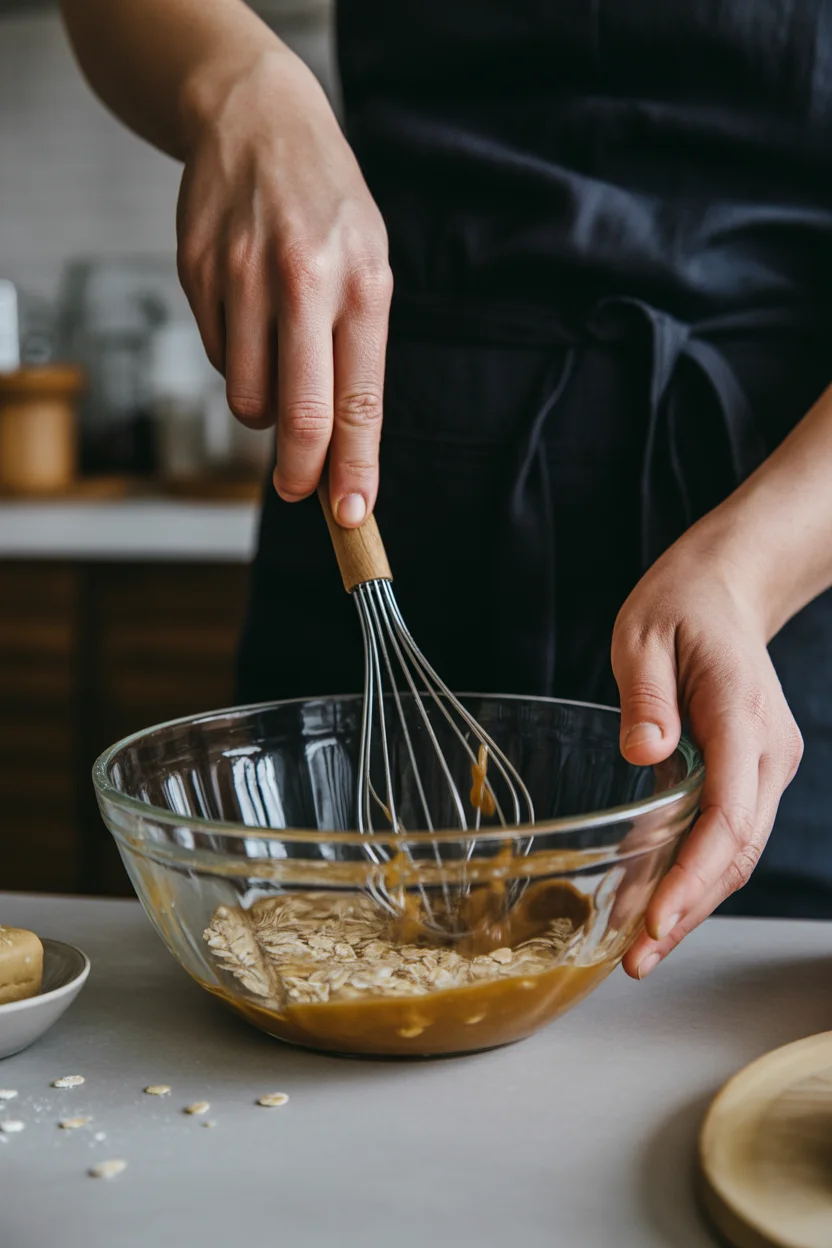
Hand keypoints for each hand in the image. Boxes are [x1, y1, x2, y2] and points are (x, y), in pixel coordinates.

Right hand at [176, 48, 391, 523]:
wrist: (257, 120)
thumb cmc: (328, 208)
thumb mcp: (369, 266)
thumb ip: (357, 353)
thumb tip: (344, 446)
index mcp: (363, 286)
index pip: (358, 403)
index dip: (354, 469)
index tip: (351, 515)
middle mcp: (304, 284)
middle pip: (300, 416)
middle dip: (302, 474)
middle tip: (300, 491)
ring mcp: (244, 278)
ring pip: (248, 397)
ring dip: (265, 411)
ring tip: (279, 371)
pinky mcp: (197, 275)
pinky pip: (216, 356)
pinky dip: (236, 361)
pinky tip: (249, 318)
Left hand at [611, 517, 803, 979]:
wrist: (726, 589)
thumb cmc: (680, 605)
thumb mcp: (643, 633)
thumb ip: (644, 693)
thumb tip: (644, 754)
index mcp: (741, 714)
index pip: (729, 814)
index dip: (694, 876)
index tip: (656, 921)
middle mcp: (767, 749)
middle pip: (737, 849)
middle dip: (690, 909)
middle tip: (637, 959)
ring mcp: (766, 763)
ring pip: (737, 851)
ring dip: (694, 902)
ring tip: (642, 950)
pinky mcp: (752, 771)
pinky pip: (729, 833)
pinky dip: (697, 873)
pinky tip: (659, 903)